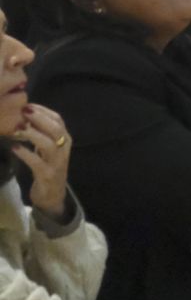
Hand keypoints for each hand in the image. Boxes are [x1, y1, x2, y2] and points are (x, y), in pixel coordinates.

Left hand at [11, 105, 69, 221]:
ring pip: (48, 144)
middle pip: (56, 129)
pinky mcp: (47, 175)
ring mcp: (57, 162)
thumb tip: (25, 117)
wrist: (53, 195)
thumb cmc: (48, 168)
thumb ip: (42, 135)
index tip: (28, 105)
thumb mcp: (48, 149)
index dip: (43, 111)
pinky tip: (15, 148)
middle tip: (24, 111)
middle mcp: (64, 149)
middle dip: (40, 118)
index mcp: (65, 140)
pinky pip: (36, 162)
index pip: (58, 120)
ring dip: (33, 134)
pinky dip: (26, 154)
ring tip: (19, 128)